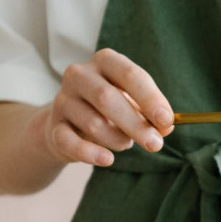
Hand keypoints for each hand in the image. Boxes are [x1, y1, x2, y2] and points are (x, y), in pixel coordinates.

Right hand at [24, 49, 173, 167]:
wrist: (69, 126)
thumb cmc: (111, 111)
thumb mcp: (134, 106)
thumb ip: (151, 115)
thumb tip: (167, 126)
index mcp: (105, 61)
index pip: (129, 74)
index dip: (150, 98)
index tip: (166, 120)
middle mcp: (79, 74)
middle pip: (108, 98)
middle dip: (136, 124)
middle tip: (155, 144)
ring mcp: (63, 99)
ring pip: (93, 123)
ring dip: (117, 139)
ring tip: (126, 143)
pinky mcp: (53, 126)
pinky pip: (69, 141)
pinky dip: (90, 153)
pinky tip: (107, 160)